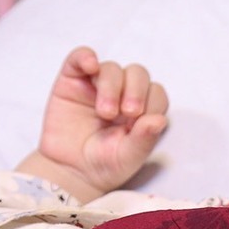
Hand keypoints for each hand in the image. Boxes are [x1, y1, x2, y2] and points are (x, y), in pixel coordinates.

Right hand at [18, 46, 168, 201]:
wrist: (68, 171)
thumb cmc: (104, 164)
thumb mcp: (128, 158)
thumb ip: (144, 139)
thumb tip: (160, 120)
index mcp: (142, 110)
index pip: (156, 93)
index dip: (152, 103)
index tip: (139, 122)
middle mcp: (122, 93)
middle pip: (137, 74)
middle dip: (136, 91)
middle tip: (128, 112)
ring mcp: (97, 85)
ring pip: (111, 68)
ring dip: (111, 86)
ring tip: (105, 112)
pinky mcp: (72, 80)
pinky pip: (80, 57)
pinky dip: (86, 57)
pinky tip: (91, 65)